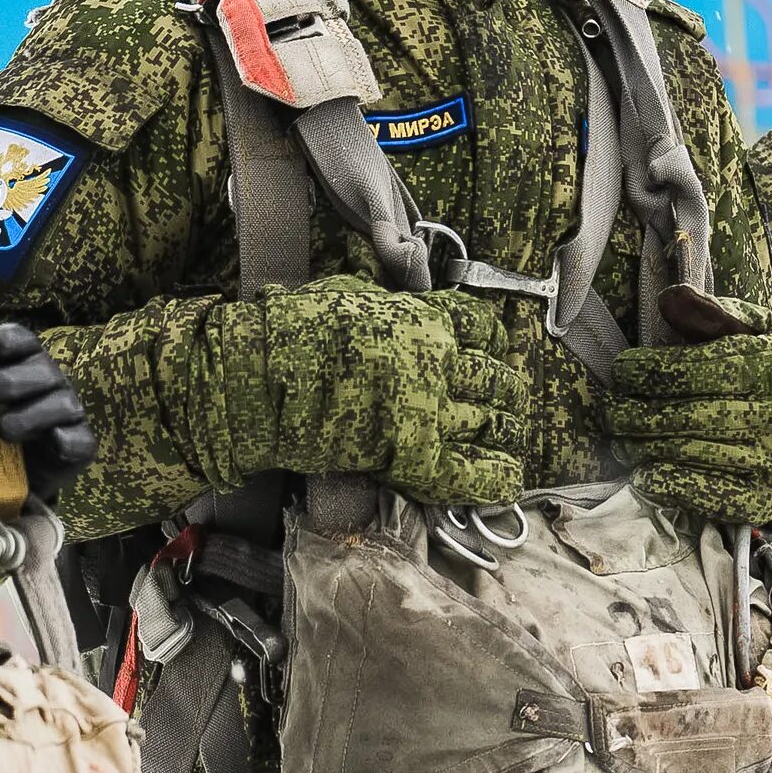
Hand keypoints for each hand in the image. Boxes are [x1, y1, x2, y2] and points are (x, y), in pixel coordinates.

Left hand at [0, 323, 96, 501]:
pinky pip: (81, 439)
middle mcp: (47, 384)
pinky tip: (50, 441)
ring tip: (2, 430)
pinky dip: (66, 439)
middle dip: (17, 378)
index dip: (10, 340)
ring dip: (31, 414)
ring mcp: (66, 416)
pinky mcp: (78, 448)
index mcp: (18, 366)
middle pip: (45, 368)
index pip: (24, 341)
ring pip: (63, 403)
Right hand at [204, 279, 530, 506]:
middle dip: (506, 392)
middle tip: (509, 402)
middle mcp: (437, 363)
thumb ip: (387, 302)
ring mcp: (429, 411)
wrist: (258, 379)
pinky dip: (494, 479)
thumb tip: (403, 305)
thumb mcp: (348, 292)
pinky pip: (472, 474)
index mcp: (423, 319)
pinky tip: (505, 480)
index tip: (490, 353)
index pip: (482, 328)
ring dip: (508, 433)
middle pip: (496, 379)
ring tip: (512, 439)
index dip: (491, 344)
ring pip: (494, 424)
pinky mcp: (414, 457)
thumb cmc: (291, 332)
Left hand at [608, 295, 771, 532]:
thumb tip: (668, 298)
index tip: (622, 371)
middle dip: (636, 413)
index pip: (700, 369)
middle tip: (607, 411)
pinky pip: (709, 494)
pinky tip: (647, 474)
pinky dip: (671, 486)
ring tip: (619, 439)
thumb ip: (719, 315)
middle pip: (688, 414)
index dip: (651, 372)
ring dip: (644, 449)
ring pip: (692, 454)